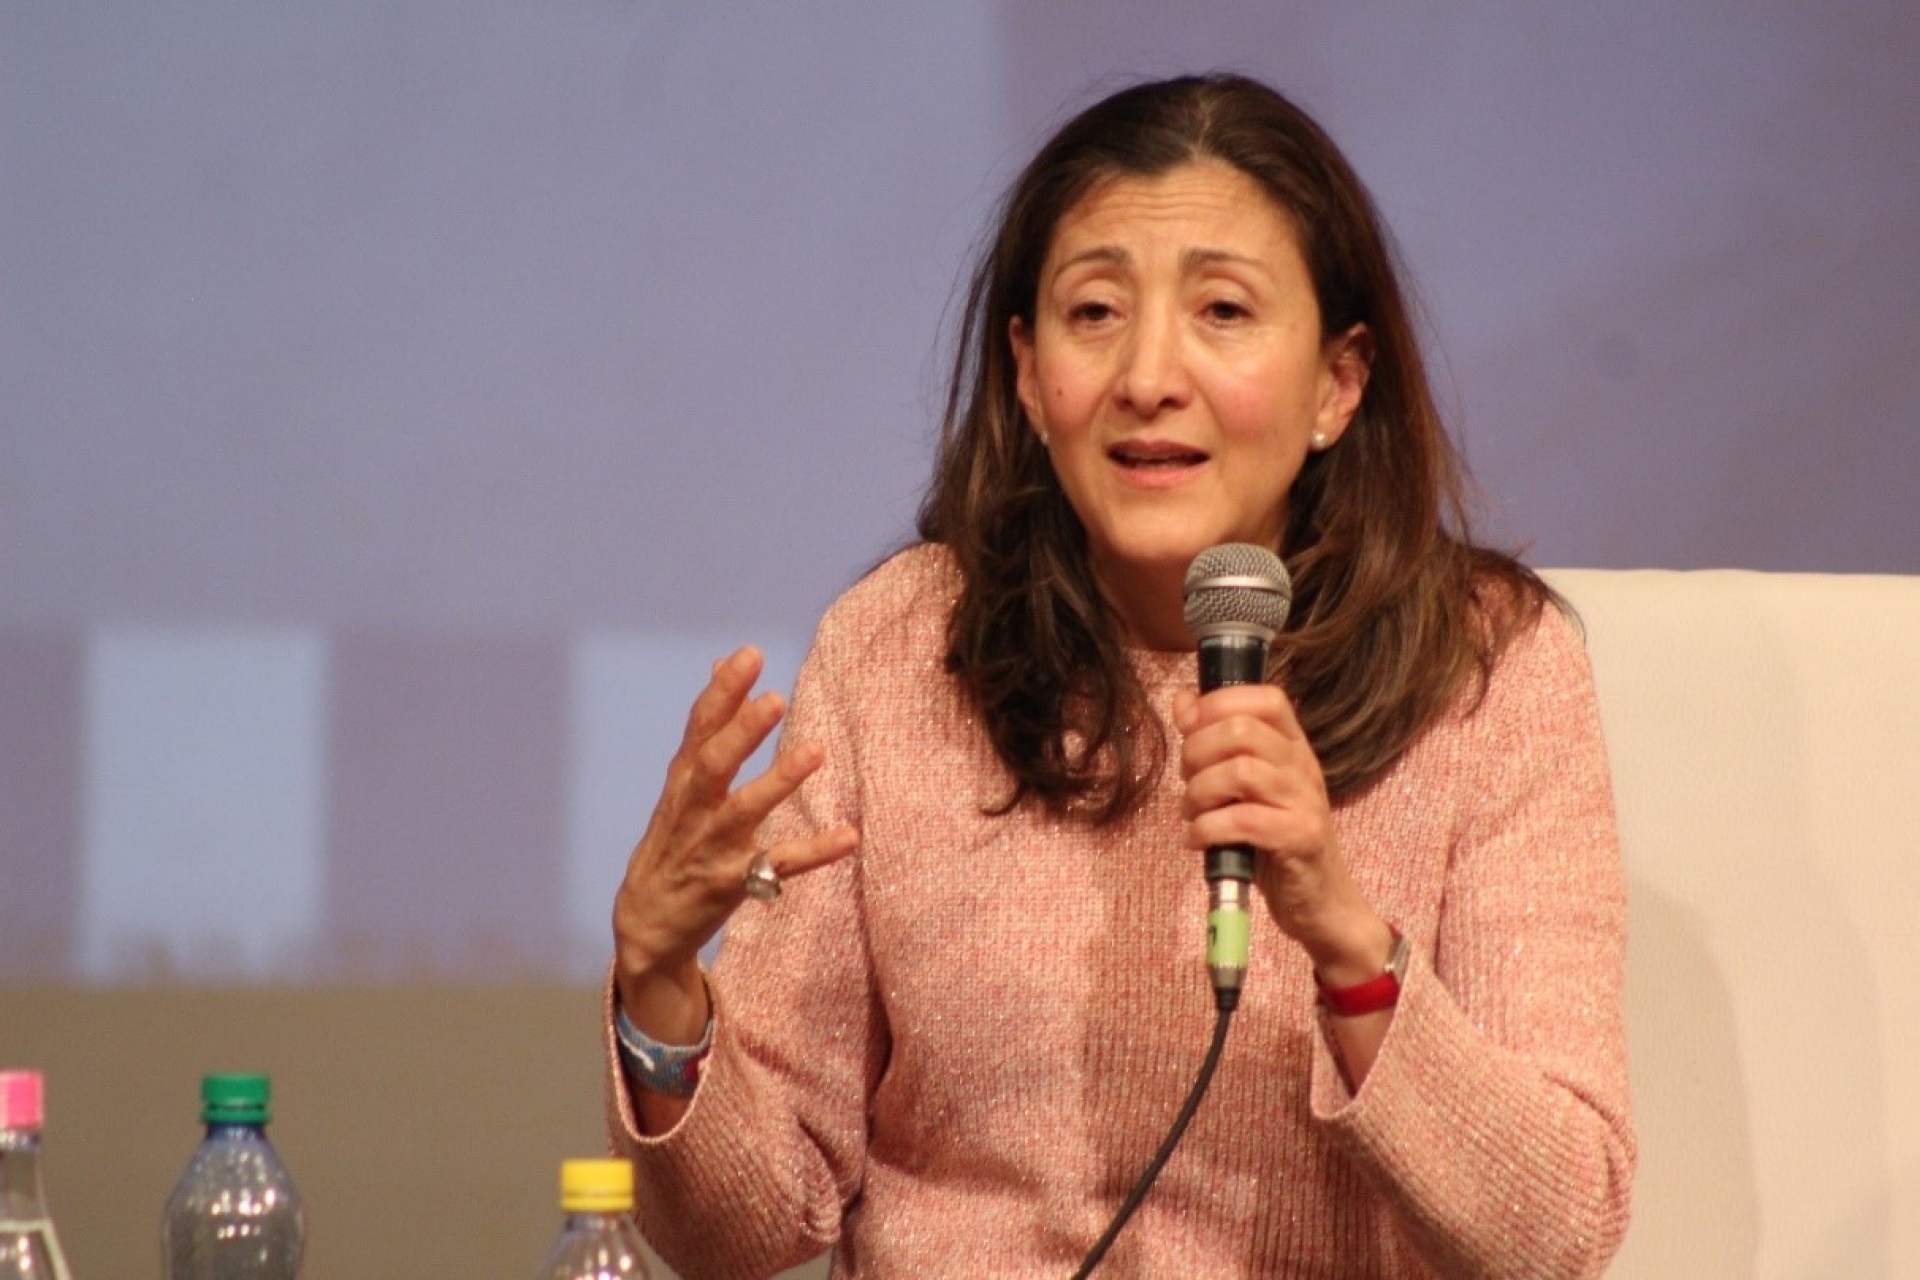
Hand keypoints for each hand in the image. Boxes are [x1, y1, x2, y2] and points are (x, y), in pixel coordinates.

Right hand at [613, 645, 858, 1038]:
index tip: (749, 655)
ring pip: (744, 811)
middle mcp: (693, 810)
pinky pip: (778, 865)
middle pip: (713, 764)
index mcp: (683, 781)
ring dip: (778, 782)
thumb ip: (709, 725)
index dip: (723, 692)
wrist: (646, 924)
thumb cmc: (674, 841)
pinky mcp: (732, 883)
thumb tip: (723, 662)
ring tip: (816, 752)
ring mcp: (711, 848)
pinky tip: (849, 835)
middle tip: (775, 699)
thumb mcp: (682, 782)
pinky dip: (814, 851)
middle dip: (741, 731)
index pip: (699, 728)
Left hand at [1174, 683, 1385, 983]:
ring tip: (1191, 814)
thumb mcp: (1247, 788)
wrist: (1321, 901)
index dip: (1218, 704)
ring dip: (1199, 792)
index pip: (1265, 698)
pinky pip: (1243, 821)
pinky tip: (1197, 839)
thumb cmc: (1275, 841)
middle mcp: (1303, 766)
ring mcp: (1305, 801)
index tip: (1188, 730)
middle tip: (1187, 782)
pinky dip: (1207, 828)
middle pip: (1241, 732)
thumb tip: (1182, 701)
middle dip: (1197, 753)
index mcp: (1293, 746)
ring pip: (1240, 772)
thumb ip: (1217, 745)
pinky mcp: (1300, 838)